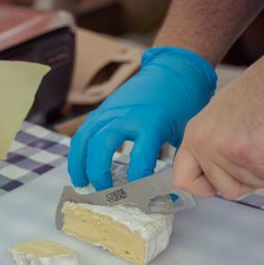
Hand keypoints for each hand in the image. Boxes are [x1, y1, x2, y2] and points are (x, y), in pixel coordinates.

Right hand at [68, 46, 216, 189]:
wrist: (173, 70)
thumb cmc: (182, 103)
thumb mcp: (185, 132)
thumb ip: (176, 160)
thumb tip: (169, 191)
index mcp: (151, 123)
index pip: (139, 158)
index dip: (137, 180)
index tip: (137, 194)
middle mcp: (126, 116)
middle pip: (101, 147)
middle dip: (99, 172)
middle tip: (106, 191)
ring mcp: (110, 111)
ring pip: (85, 139)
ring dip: (80, 163)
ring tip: (82, 183)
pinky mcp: (103, 109)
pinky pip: (84, 131)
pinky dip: (78, 150)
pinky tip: (80, 166)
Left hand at [172, 57, 263, 199]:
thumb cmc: (262, 94)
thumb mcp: (223, 121)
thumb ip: (216, 148)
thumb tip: (224, 175)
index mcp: (194, 135)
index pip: (183, 179)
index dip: (205, 188)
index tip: (222, 184)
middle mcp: (203, 143)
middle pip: (225, 189)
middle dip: (251, 180)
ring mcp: (224, 150)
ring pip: (252, 184)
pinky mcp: (249, 154)